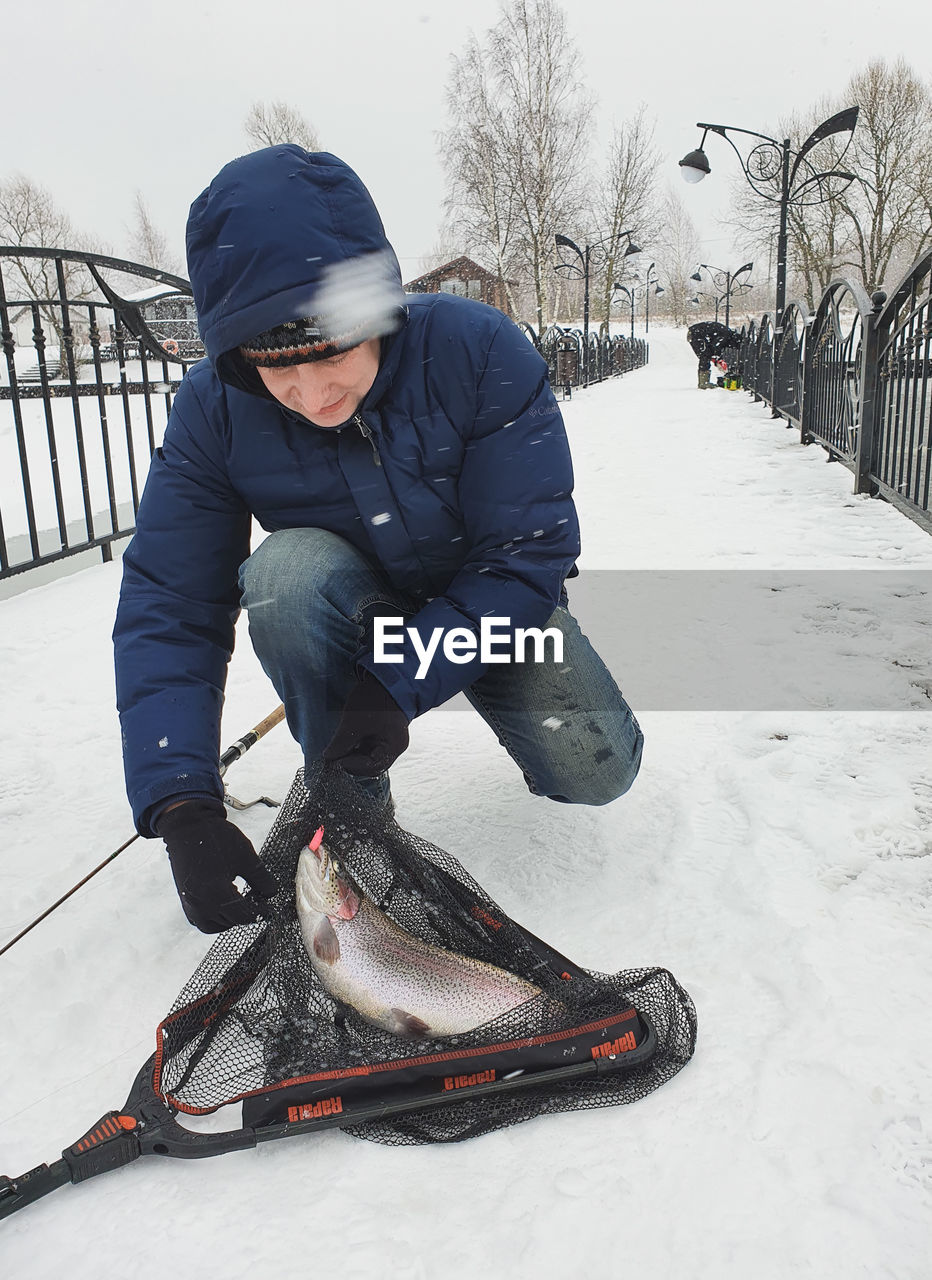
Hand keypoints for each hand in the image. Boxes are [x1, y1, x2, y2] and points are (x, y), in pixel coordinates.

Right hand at [157, 799, 278, 932]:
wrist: (188, 826)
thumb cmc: (216, 838)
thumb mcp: (246, 856)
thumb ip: (261, 878)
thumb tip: (271, 894)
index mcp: (216, 892)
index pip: (243, 915)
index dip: (259, 912)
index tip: (268, 908)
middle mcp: (199, 902)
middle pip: (229, 922)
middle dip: (245, 915)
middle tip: (256, 902)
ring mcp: (189, 902)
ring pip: (212, 925)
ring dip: (228, 920)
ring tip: (240, 904)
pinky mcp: (184, 898)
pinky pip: (199, 919)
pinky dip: (213, 917)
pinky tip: (224, 902)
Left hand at [323, 671, 408, 775]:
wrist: (385, 676)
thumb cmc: (374, 699)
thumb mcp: (354, 722)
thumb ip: (341, 742)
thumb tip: (329, 758)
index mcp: (394, 746)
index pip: (371, 766)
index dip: (351, 765)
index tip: (335, 759)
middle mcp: (394, 747)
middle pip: (370, 765)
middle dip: (351, 762)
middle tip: (334, 757)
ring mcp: (388, 741)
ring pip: (367, 757)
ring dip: (352, 755)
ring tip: (337, 749)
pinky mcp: (381, 734)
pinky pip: (367, 747)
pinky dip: (355, 747)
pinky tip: (344, 742)